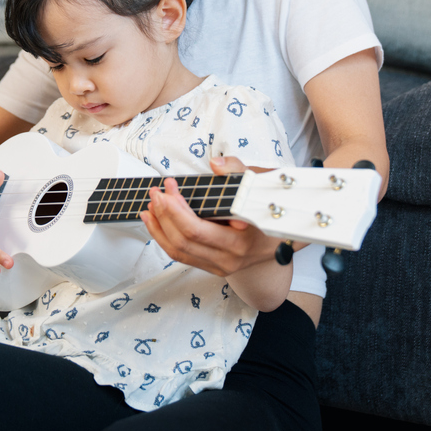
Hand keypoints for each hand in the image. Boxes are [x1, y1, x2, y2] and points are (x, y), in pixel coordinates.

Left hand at [140, 156, 283, 276]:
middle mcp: (230, 257)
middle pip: (184, 240)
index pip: (198, 230)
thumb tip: (216, 164)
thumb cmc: (268, 212)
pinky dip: (163, 238)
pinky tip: (154, 221)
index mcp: (242, 239)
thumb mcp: (259, 186)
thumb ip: (238, 171)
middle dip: (164, 213)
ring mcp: (220, 265)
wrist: (279, 242)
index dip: (177, 208)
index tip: (170, 186)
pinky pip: (180, 255)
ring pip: (178, 250)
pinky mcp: (211, 267)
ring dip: (159, 226)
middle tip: (157, 192)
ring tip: (151, 205)